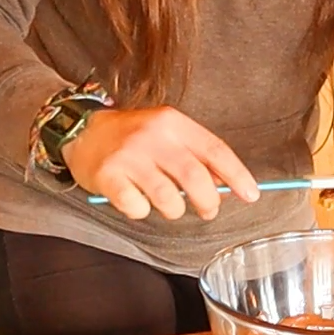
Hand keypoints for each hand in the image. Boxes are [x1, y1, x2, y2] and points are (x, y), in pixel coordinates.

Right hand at [62, 106, 258, 220]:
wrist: (82, 131)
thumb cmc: (132, 137)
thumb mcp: (167, 135)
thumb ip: (195, 155)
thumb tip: (227, 183)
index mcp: (173, 123)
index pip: (215, 150)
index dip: (237, 175)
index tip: (251, 194)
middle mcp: (153, 136)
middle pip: (195, 176)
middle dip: (209, 201)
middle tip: (209, 211)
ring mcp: (129, 156)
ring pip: (168, 198)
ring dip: (175, 210)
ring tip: (169, 206)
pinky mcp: (108, 176)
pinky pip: (137, 207)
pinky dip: (142, 211)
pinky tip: (136, 200)